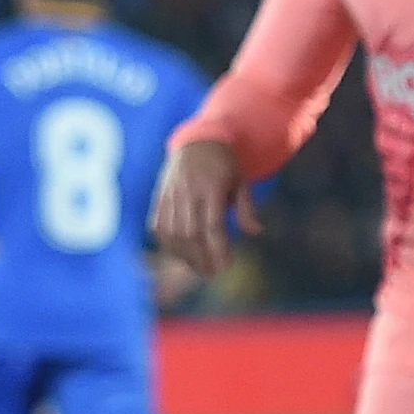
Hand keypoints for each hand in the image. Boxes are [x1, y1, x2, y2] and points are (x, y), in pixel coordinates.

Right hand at [150, 137, 255, 279]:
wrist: (196, 140)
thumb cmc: (224, 164)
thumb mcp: (241, 180)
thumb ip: (246, 207)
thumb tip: (256, 232)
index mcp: (211, 186)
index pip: (213, 225)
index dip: (218, 248)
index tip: (225, 266)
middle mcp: (188, 191)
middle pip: (190, 233)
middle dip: (200, 257)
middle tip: (211, 273)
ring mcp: (171, 194)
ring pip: (172, 233)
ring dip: (183, 255)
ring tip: (196, 266)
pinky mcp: (159, 197)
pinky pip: (158, 226)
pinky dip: (167, 244)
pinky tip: (179, 254)